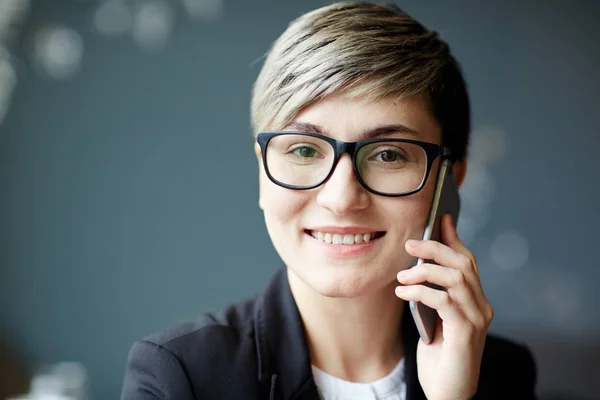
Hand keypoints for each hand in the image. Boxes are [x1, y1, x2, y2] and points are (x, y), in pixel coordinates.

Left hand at [394, 214, 493, 399]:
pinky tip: (403, 293)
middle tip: (410, 243)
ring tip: (402, 276)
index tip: (439, 218)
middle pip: (464, 264)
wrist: (447, 393)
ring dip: (426, 271)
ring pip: (457, 278)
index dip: (454, 238)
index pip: (468, 262)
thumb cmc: (438, 357)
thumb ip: (432, 295)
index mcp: (475, 301)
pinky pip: (445, 301)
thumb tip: (416, 266)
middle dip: (436, 248)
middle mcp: (482, 307)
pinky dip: (421, 292)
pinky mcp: (466, 333)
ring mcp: (477, 320)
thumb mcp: (433, 319)